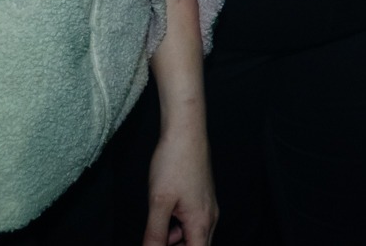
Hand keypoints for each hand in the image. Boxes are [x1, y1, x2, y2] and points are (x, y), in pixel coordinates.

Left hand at [144, 118, 216, 245]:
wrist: (186, 132)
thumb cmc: (174, 163)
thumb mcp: (159, 203)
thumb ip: (155, 235)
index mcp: (201, 222)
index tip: (159, 245)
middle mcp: (210, 217)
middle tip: (156, 241)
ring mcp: (207, 207)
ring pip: (194, 236)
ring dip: (176, 242)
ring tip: (155, 235)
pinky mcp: (202, 198)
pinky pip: (193, 223)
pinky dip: (178, 229)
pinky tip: (163, 221)